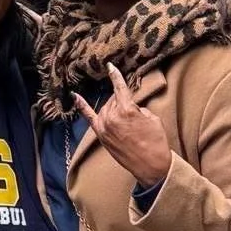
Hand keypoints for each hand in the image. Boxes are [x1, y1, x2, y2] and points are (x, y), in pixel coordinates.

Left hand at [74, 63, 172, 188]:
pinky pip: (88, 117)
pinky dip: (82, 106)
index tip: (110, 66)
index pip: (120, 88)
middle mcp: (112, 116)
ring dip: (114, 109)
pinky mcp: (100, 135)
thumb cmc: (156, 141)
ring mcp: (103, 126)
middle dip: (123, 102)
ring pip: (105, 108)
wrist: (150, 165)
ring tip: (127, 122)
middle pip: (113, 100)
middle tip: (134, 115)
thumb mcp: (152, 118)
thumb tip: (128, 105)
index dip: (116, 76)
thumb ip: (137, 108)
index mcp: (127, 110)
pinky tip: (75, 95)